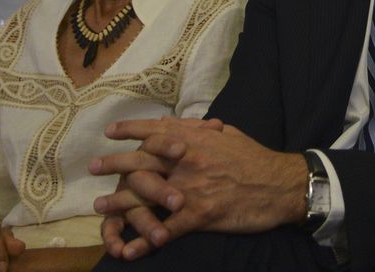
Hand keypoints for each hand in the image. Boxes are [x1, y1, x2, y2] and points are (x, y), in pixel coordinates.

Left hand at [90, 117, 307, 259]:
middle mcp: (188, 161)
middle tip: (93, 166)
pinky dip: (145, 241)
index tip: (110, 131)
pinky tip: (129, 250)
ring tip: (100, 207)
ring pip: (146, 195)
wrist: (280, 185)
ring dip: (119, 203)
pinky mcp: (199, 215)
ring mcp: (191, 188)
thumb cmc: (256, 158)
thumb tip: (192, 124)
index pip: (156, 130)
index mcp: (196, 139)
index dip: (131, 130)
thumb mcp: (231, 135)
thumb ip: (206, 131)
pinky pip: (165, 229)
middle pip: (142, 161)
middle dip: (114, 163)